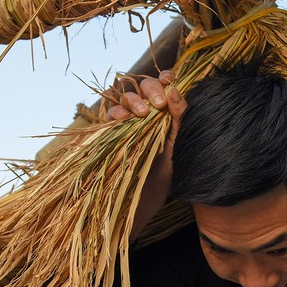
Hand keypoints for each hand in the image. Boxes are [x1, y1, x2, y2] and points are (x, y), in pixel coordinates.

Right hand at [103, 71, 184, 241]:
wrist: (139, 208)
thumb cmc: (161, 182)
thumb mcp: (176, 150)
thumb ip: (179, 121)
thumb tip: (176, 90)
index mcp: (163, 118)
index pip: (162, 89)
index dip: (163, 79)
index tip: (169, 78)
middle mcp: (143, 118)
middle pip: (141, 88)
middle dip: (149, 89)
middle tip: (158, 104)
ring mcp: (124, 126)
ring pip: (122, 97)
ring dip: (132, 99)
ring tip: (142, 112)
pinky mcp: (108, 136)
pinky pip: (107, 116)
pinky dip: (115, 113)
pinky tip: (124, 118)